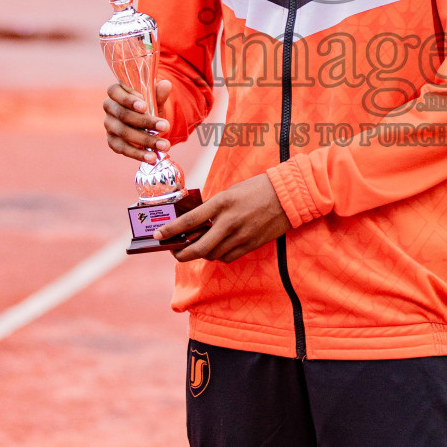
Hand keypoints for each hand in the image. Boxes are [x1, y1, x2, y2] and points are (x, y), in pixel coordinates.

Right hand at [103, 79, 171, 163]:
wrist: (144, 122)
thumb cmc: (147, 105)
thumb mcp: (154, 98)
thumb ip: (158, 93)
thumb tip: (166, 85)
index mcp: (116, 92)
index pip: (115, 92)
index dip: (128, 100)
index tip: (144, 107)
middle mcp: (109, 108)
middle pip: (123, 115)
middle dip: (145, 122)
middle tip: (165, 127)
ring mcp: (109, 126)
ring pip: (124, 133)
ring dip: (145, 140)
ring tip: (164, 146)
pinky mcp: (113, 141)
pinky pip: (123, 149)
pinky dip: (138, 154)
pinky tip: (151, 157)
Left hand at [161, 173, 290, 263]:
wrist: (288, 195)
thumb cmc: (257, 189)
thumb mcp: (230, 192)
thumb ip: (213, 208)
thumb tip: (196, 223)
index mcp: (221, 202)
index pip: (190, 220)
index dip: (171, 230)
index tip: (158, 235)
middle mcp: (229, 221)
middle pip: (199, 248)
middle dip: (182, 254)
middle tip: (175, 252)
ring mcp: (241, 235)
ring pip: (213, 255)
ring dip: (201, 254)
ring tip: (197, 247)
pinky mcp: (251, 245)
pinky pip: (228, 258)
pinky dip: (218, 256)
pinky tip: (217, 249)